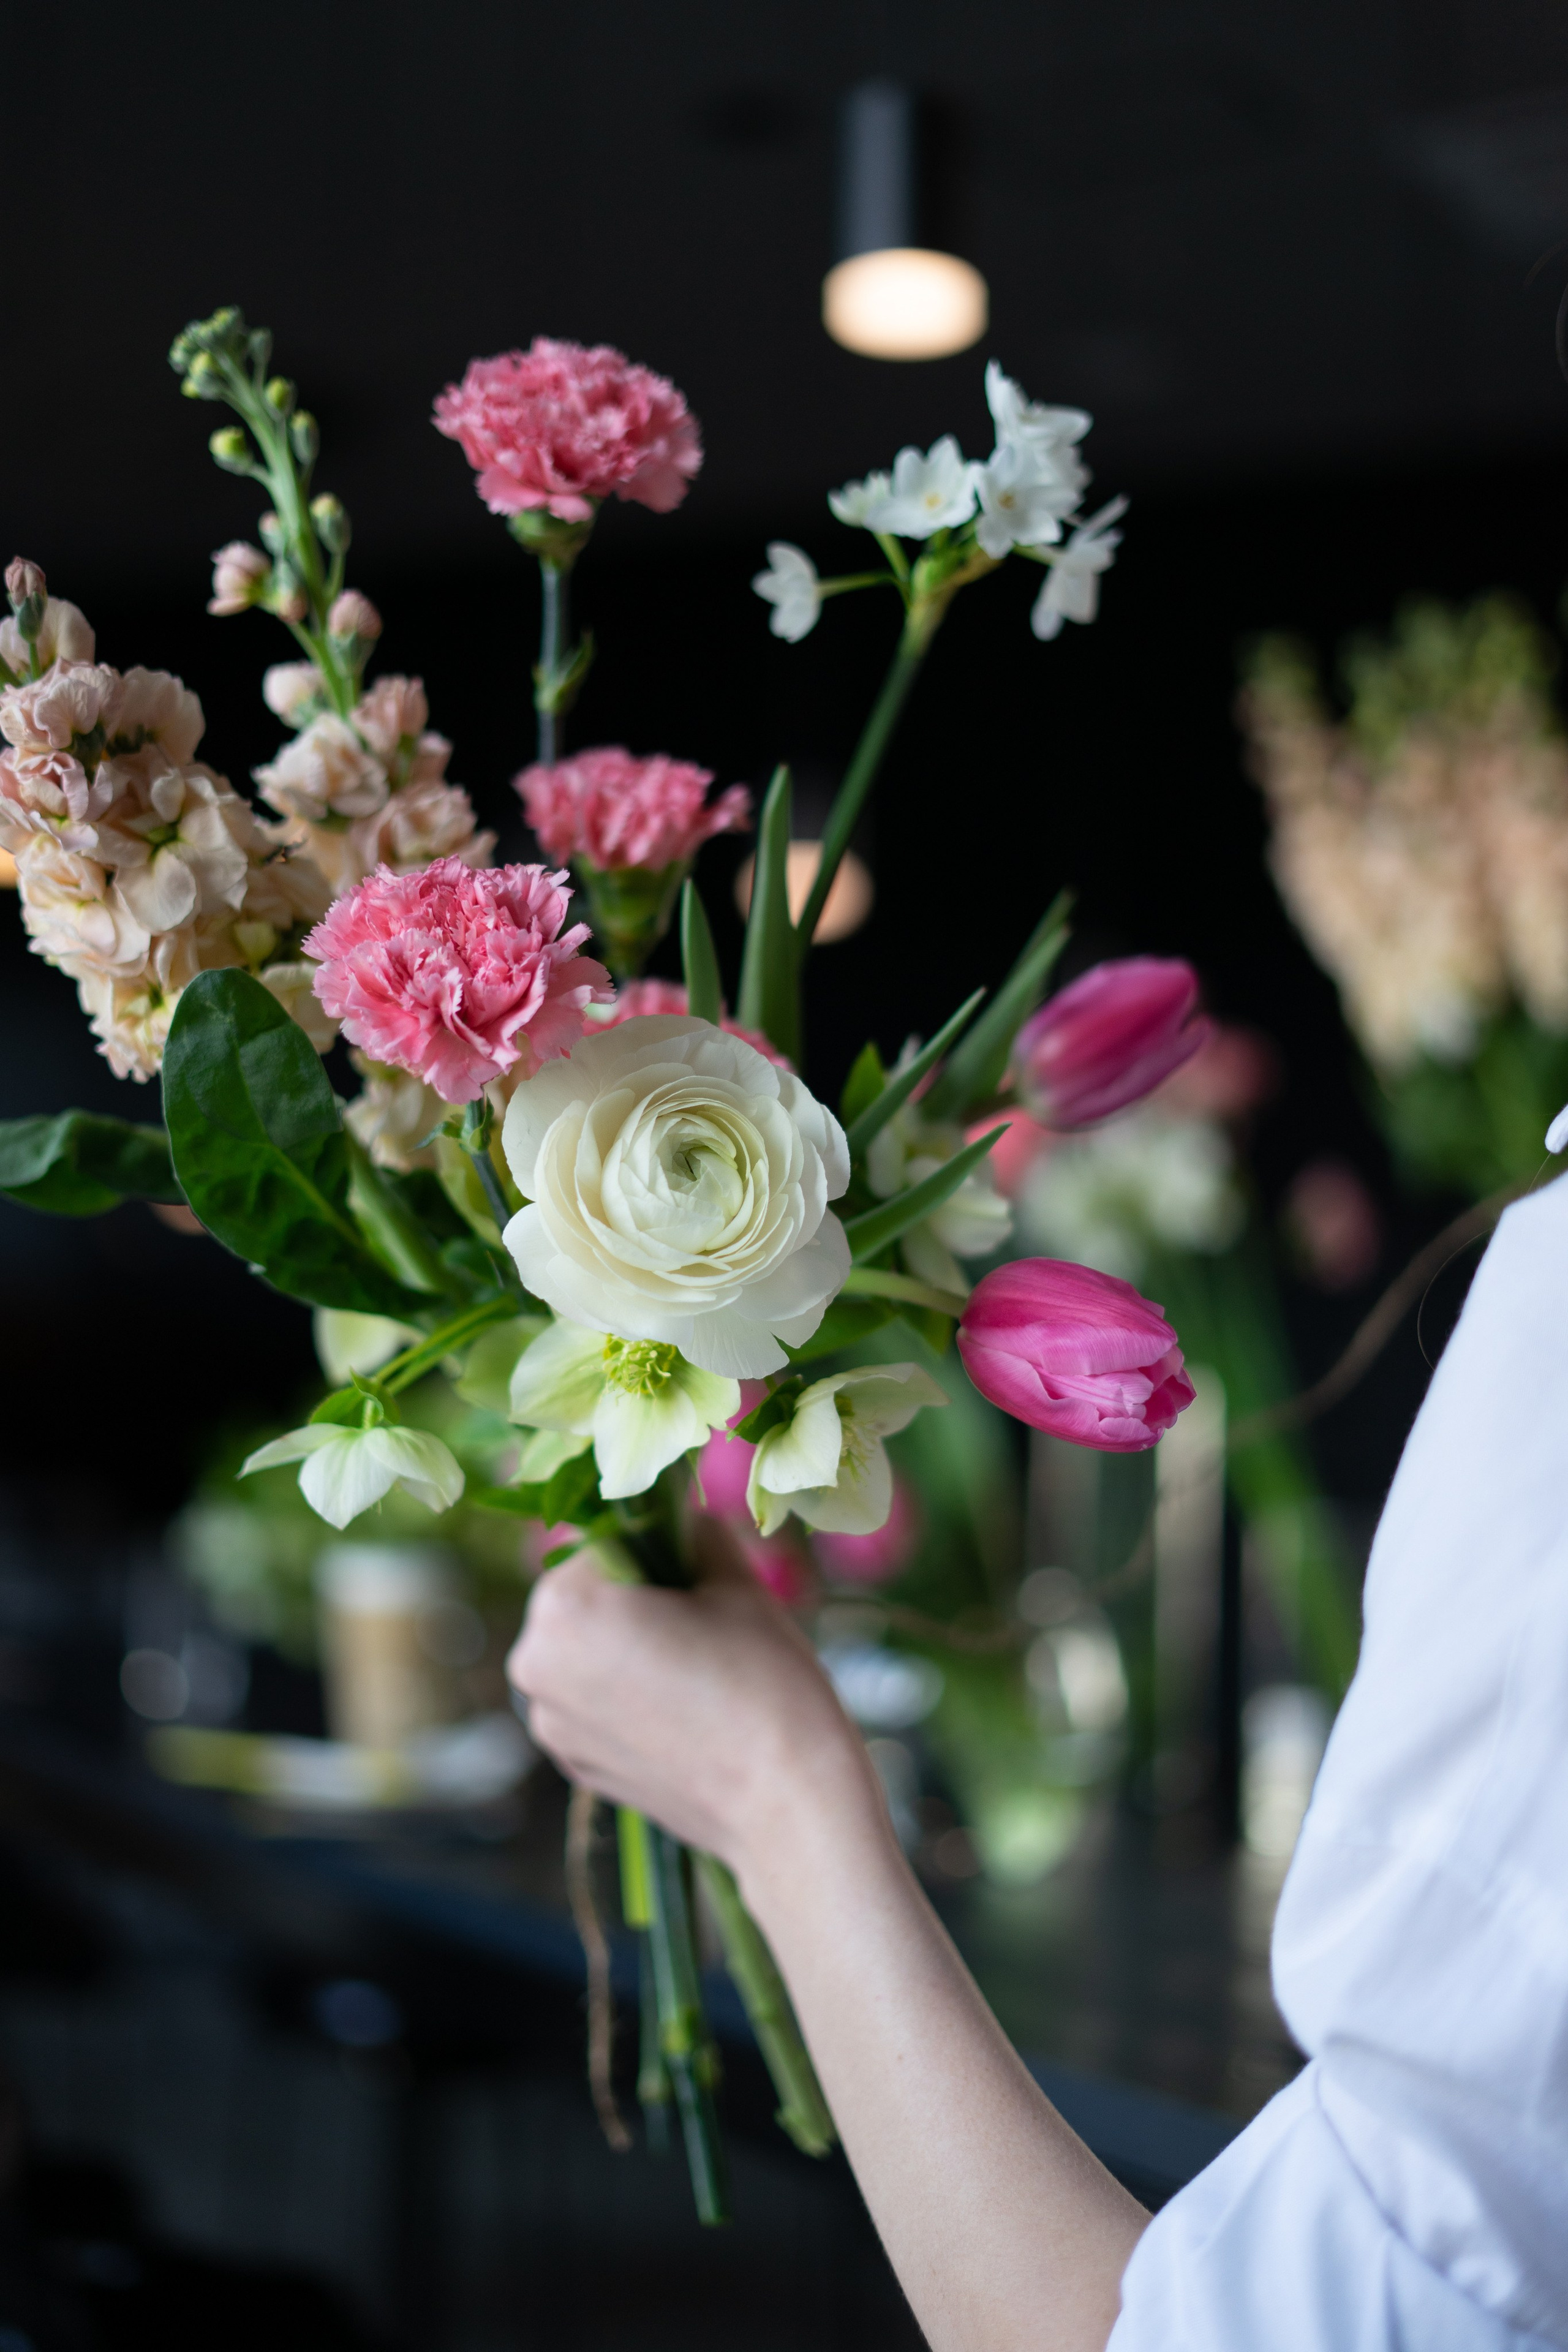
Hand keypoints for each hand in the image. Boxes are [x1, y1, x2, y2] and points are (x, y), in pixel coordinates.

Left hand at [507, 1517, 879, 1878]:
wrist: (788, 1805)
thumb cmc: (764, 1681)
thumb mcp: (733, 1579)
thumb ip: (691, 1532)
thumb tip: (675, 1520)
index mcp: (563, 1609)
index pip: (603, 1543)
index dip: (656, 1551)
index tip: (701, 1579)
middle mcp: (533, 1664)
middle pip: (585, 1597)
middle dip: (635, 1598)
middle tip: (703, 1622)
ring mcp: (548, 1723)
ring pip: (587, 1649)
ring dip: (629, 1645)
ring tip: (698, 1669)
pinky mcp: (572, 1764)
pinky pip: (591, 1698)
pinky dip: (626, 1692)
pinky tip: (683, 1709)